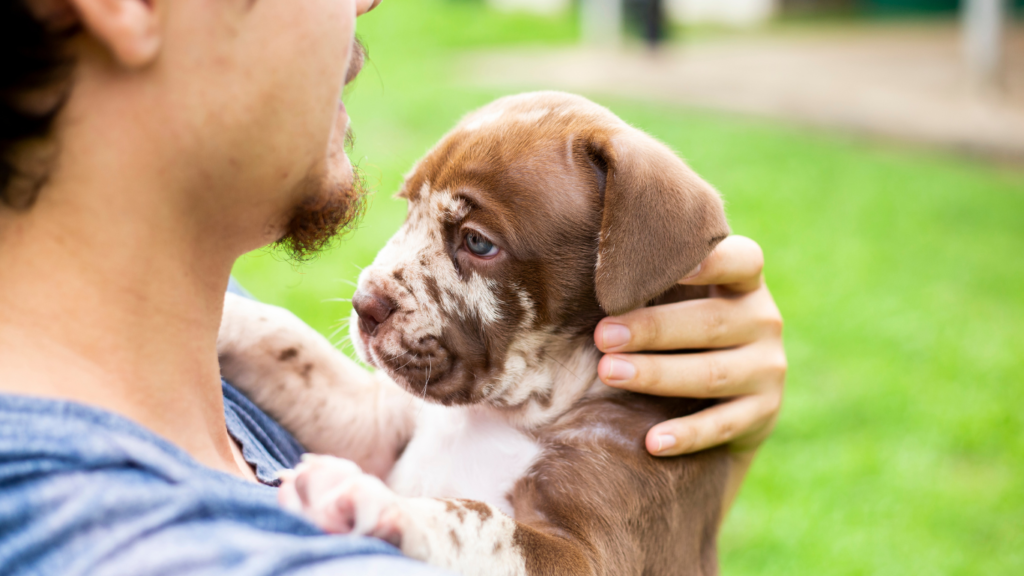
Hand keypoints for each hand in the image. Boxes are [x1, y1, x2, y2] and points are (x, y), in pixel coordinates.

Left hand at [594, 235, 785, 457]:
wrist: (735, 396)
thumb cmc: (685, 329)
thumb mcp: (682, 298)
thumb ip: (654, 280)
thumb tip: (585, 264)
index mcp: (744, 284)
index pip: (742, 261)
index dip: (713, 261)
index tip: (676, 267)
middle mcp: (763, 321)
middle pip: (710, 322)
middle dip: (652, 329)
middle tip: (602, 335)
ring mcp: (767, 370)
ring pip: (711, 374)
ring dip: (658, 375)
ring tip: (610, 372)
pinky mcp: (762, 414)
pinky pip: (722, 426)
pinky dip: (687, 435)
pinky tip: (652, 441)